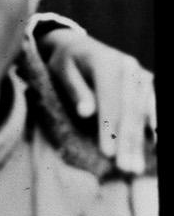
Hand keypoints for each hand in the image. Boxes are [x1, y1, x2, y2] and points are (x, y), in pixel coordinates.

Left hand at [41, 26, 155, 173]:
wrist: (77, 46)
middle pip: (129, 109)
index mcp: (105, 62)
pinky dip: (153, 122)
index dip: (109, 128)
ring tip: (135, 166)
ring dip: (140, 140)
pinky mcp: (146, 81)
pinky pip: (152, 104)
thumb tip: (86, 113)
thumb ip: (75, 91)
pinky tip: (155, 141)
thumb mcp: (61, 72)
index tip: (108, 153)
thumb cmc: (64, 63)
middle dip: (127, 141)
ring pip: (142, 111)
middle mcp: (127, 66)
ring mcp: (139, 73)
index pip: (110, 101)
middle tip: (126, 168)